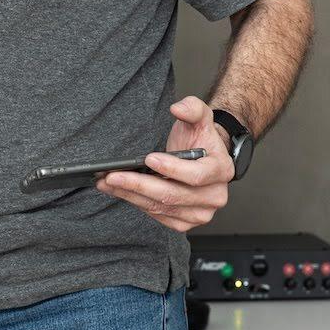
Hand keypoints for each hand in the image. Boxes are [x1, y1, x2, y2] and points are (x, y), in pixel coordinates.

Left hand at [96, 95, 233, 230]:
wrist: (203, 159)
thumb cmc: (199, 140)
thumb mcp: (199, 117)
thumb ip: (192, 108)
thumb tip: (178, 108)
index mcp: (221, 171)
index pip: (196, 175)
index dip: (171, 168)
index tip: (148, 159)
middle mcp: (214, 196)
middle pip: (172, 195)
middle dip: (139, 185)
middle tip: (114, 175)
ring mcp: (200, 213)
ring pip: (161, 207)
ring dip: (131, 195)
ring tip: (108, 182)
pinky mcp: (184, 222)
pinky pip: (157, 215)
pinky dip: (137, 203)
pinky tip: (120, 191)